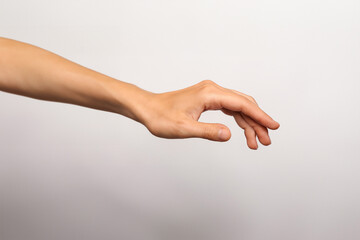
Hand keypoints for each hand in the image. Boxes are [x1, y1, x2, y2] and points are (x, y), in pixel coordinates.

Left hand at [140, 80, 279, 148]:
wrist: (147, 108)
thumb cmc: (161, 117)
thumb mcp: (183, 128)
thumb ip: (207, 132)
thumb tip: (229, 135)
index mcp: (209, 94)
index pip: (242, 104)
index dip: (259, 116)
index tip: (273, 126)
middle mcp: (212, 90)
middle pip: (243, 104)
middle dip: (257, 122)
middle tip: (266, 141)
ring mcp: (210, 93)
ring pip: (238, 107)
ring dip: (249, 123)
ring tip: (256, 142)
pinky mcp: (207, 99)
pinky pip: (229, 108)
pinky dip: (238, 119)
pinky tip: (243, 131)